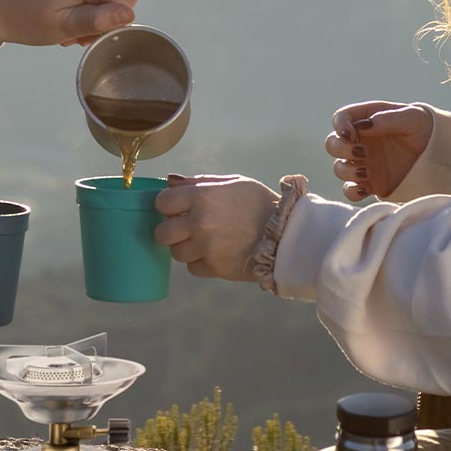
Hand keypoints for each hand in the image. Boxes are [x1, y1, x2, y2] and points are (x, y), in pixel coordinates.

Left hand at [0, 0, 136, 46]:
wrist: (3, 7)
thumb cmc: (29, 20)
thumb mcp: (65, 27)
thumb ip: (98, 21)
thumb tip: (129, 15)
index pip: (126, 0)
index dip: (112, 20)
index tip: (86, 30)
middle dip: (99, 19)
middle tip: (73, 30)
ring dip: (91, 14)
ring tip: (67, 21)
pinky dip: (85, 4)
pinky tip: (66, 10)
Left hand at [154, 174, 278, 280]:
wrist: (287, 234)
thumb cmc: (260, 203)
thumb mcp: (233, 183)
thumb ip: (199, 182)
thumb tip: (170, 181)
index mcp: (202, 196)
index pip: (162, 203)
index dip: (168, 206)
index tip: (176, 209)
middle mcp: (200, 222)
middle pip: (162, 233)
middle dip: (171, 231)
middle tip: (186, 229)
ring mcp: (206, 247)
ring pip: (176, 253)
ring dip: (186, 248)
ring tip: (205, 241)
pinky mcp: (215, 268)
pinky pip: (193, 268)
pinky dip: (201, 263)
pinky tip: (217, 253)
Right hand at [325, 101, 432, 200]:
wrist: (444, 155)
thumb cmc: (427, 128)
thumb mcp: (412, 116)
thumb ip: (387, 119)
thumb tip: (362, 126)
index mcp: (367, 120)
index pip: (341, 118)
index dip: (340, 125)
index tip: (351, 134)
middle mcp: (361, 142)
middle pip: (332, 144)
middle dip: (340, 148)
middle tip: (362, 152)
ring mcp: (364, 164)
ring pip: (339, 168)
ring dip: (347, 169)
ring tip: (367, 171)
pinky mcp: (372, 185)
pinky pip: (351, 190)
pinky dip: (352, 191)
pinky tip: (364, 187)